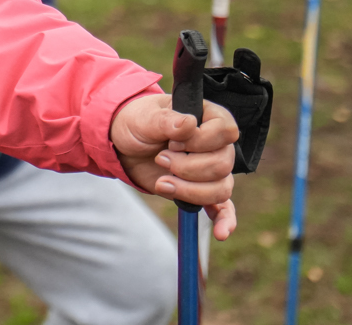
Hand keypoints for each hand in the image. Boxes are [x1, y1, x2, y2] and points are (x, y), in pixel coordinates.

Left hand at [110, 93, 239, 240]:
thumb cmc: (138, 123)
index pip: (226, 131)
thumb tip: (188, 124)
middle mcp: (217, 144)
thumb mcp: (145, 118)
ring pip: (221, 189)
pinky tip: (221, 232)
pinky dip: (224, 220)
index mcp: (209, 117)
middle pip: (222, 164)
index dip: (201, 141)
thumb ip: (166, 120)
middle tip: (160, 159)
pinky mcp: (202, 189)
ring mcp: (212, 168)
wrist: (125, 144)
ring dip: (190, 190)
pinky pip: (224, 208)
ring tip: (161, 182)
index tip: (172, 142)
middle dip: (188, 168)